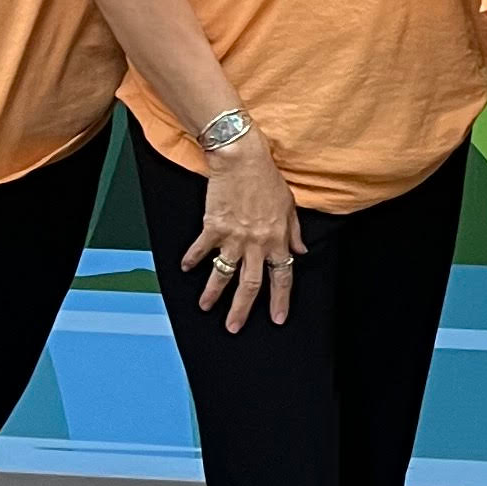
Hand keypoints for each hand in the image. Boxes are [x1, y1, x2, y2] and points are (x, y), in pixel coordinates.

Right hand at [184, 139, 303, 333]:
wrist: (241, 159)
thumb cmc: (267, 178)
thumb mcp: (289, 205)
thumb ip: (294, 232)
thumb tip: (300, 252)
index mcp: (277, 239)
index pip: (282, 277)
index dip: (280, 300)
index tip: (278, 318)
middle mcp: (256, 243)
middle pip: (250, 284)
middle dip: (242, 309)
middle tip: (234, 327)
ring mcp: (233, 237)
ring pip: (223, 273)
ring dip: (213, 293)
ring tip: (205, 307)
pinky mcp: (212, 227)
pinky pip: (201, 249)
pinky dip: (192, 259)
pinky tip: (186, 268)